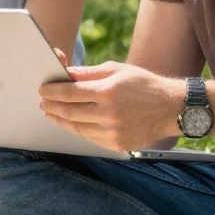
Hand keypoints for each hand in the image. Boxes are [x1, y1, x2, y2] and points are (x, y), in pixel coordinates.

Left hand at [38, 63, 182, 151]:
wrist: (172, 108)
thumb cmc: (143, 84)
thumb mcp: (116, 70)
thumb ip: (88, 74)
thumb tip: (65, 74)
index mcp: (107, 92)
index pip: (69, 93)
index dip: (52, 92)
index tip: (42, 90)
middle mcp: (108, 114)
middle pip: (69, 112)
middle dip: (51, 107)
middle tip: (43, 103)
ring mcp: (112, 131)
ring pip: (77, 127)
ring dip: (60, 120)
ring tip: (52, 113)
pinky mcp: (116, 144)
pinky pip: (90, 137)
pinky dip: (78, 129)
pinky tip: (72, 123)